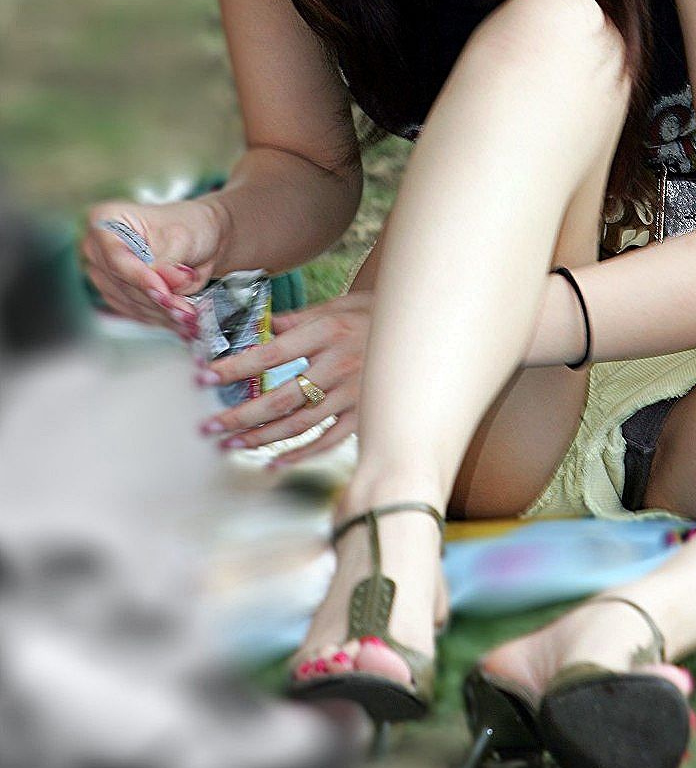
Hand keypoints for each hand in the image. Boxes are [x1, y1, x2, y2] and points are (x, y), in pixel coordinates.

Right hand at [79, 198, 227, 339]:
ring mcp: (105, 273)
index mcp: (107, 220)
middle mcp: (98, 247)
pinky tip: (180, 321)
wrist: (202, 238)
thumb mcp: (183, 237)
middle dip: (158, 301)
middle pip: (123, 284)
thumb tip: (165, 287)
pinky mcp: (117, 293)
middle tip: (187, 312)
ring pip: (130, 302)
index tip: (164, 294)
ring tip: (190, 318)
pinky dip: (160, 318)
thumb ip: (170, 264)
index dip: (141, 280)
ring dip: (162, 314)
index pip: (118, 258)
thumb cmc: (190, 225)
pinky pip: (135, 311)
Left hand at [195, 289, 372, 466]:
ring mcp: (353, 394)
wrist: (420, 331)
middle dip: (240, 415)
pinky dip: (301, 454)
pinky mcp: (365, 414)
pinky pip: (329, 440)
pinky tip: (274, 462)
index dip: (234, 368)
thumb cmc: (374, 314)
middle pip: (280, 398)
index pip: (270, 355)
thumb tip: (261, 327)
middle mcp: (338, 365)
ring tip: (232, 444)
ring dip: (263, 437)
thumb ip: (298, 319)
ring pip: (300, 424)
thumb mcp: (338, 305)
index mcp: (327, 333)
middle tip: (209, 427)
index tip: (203, 377)